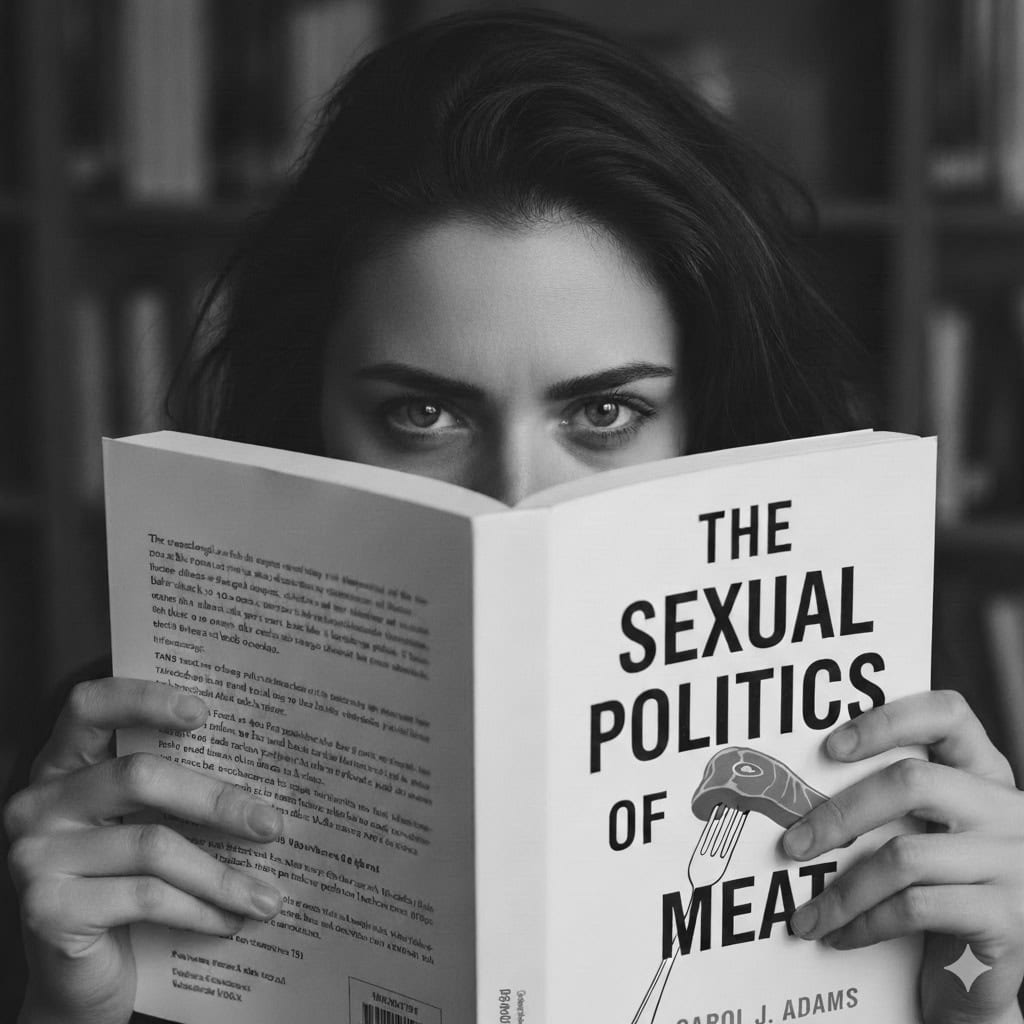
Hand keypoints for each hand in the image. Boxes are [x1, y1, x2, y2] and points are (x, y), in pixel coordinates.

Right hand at [3, 677, 284, 1023]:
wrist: (77, 982)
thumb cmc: (123, 887)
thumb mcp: (140, 827)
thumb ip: (173, 791)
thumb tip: (266, 777)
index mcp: (61, 765)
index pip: (90, 706)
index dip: (145, 699)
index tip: (204, 711)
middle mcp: (38, 803)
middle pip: (140, 777)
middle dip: (218, 801)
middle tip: (273, 825)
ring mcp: (34, 856)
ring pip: (152, 845)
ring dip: (222, 875)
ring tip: (268, 895)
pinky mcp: (45, 909)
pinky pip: (145, 897)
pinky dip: (199, 910)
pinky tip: (231, 921)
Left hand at [780, 690, 1023, 1023]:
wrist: (993, 968)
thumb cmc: (949, 892)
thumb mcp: (934, 836)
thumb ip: (894, 805)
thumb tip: (801, 794)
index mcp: (984, 775)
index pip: (947, 715)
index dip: (887, 721)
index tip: (831, 747)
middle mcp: (1006, 809)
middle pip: (911, 782)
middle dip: (839, 814)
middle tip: (793, 845)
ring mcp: (1012, 862)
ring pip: (905, 856)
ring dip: (843, 890)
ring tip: (811, 914)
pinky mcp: (1007, 918)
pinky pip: (915, 908)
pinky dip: (867, 922)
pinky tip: (844, 934)